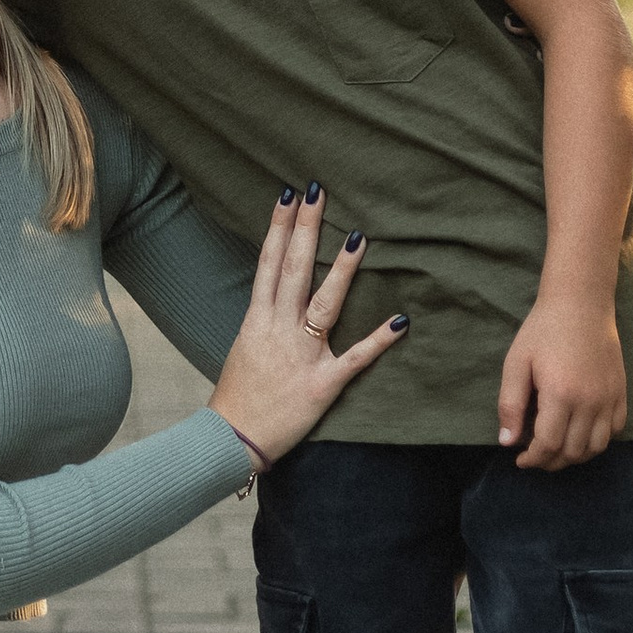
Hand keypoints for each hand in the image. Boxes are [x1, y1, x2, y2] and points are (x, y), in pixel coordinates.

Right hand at [210, 189, 404, 468]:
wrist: (232, 440)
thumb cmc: (237, 396)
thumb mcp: (243, 347)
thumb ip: (263, 321)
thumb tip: (276, 297)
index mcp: (257, 320)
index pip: (269, 263)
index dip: (279, 228)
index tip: (288, 196)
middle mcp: (279, 330)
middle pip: (294, 270)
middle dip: (306, 229)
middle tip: (317, 192)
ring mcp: (302, 355)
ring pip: (325, 303)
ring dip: (343, 270)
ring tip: (359, 236)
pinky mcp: (322, 384)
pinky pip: (355, 358)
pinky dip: (378, 340)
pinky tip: (400, 320)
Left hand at [497, 293, 627, 469]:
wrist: (581, 304)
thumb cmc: (543, 330)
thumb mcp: (516, 363)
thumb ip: (510, 405)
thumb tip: (507, 443)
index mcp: (560, 395)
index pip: (548, 445)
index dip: (533, 459)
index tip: (520, 460)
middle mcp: (589, 402)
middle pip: (573, 452)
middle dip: (551, 462)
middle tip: (535, 457)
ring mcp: (609, 398)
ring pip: (597, 447)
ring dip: (575, 456)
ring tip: (557, 451)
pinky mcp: (621, 392)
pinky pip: (615, 430)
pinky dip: (598, 441)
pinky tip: (581, 434)